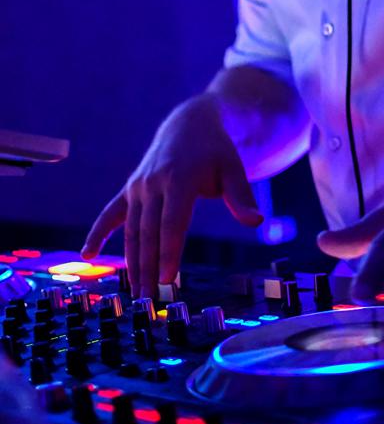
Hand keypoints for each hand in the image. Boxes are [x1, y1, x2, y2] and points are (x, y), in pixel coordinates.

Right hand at [81, 93, 262, 297]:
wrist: (189, 123)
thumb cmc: (216, 150)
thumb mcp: (233, 168)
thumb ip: (241, 197)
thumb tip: (256, 221)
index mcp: (179, 178)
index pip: (172, 223)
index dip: (169, 252)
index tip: (167, 280)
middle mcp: (153, 183)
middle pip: (149, 232)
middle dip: (148, 267)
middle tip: (149, 300)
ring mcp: (139, 186)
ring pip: (133, 229)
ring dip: (132, 261)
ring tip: (136, 293)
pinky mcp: (130, 188)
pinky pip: (111, 213)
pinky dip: (98, 232)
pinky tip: (88, 254)